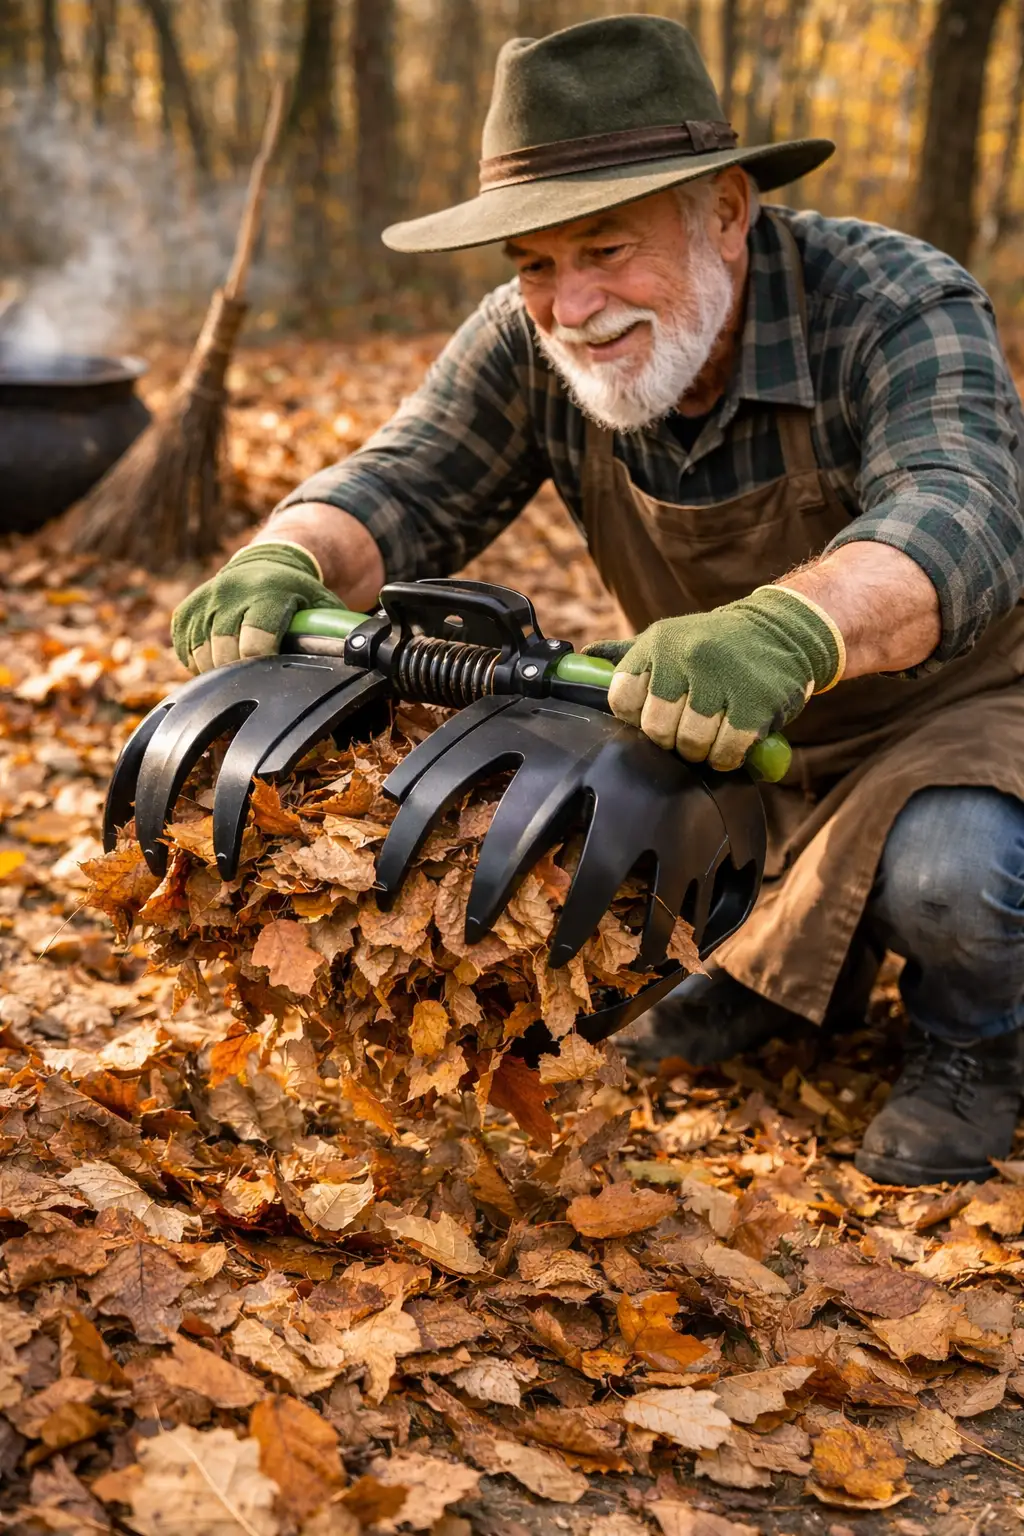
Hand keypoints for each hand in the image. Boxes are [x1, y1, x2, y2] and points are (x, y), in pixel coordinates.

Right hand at [171, 542, 345, 672]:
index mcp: (267, 593)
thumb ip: (337, 629)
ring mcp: (205, 601)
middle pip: (224, 650)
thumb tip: (360, 656)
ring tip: (238, 663)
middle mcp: (231, 593)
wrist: (269, 560)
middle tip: (254, 672)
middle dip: (239, 669)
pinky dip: (199, 659)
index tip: (268, 668)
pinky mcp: (187, 610)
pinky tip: (220, 654)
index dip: (260, 661)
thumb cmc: (301, 592)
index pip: (255, 638)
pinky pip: (185, 648)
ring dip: (218, 667)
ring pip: (201, 653)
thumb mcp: (323, 604)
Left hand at [584, 586, 843, 768]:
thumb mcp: (669, 638)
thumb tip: (580, 662)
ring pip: (691, 744)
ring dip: (701, 751)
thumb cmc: (715, 645)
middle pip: (656, 730)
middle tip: (688, 729)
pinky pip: (727, 751)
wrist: (783, 631)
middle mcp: (686, 656)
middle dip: (671, 739)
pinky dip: (728, 757)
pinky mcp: (755, 702)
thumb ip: (626, 655)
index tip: (655, 714)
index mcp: (657, 643)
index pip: (621, 700)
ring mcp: (721, 679)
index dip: (636, 718)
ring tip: (711, 735)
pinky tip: (733, 743)